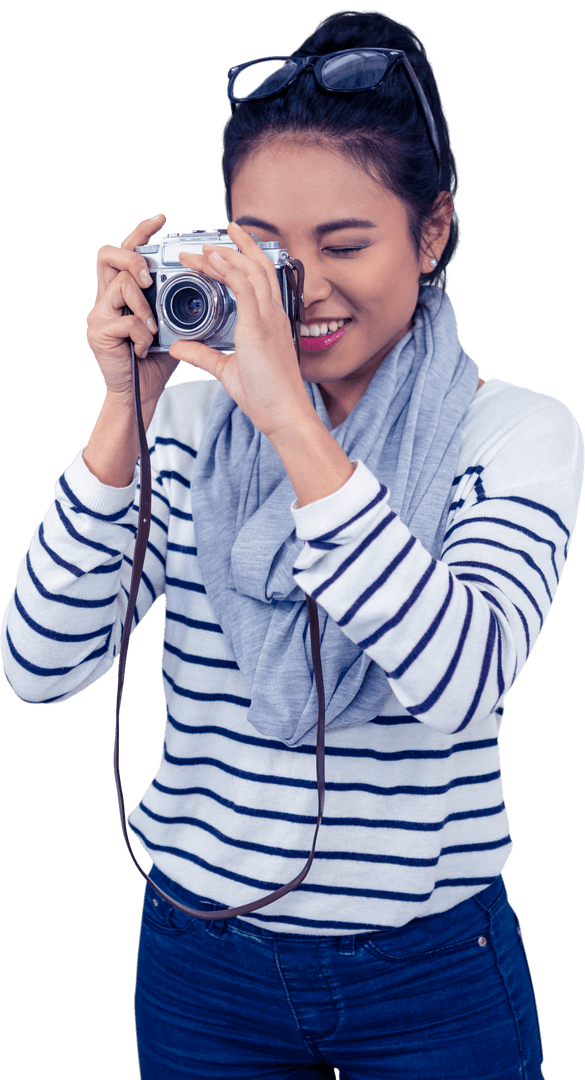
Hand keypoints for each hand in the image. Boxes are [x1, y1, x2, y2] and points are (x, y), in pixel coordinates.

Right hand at [86, 214, 178, 407]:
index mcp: (123, 291)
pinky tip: (146, 349)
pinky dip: (142, 334)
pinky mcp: (97, 332)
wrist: (139, 394)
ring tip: (153, 328)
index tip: (161, 218)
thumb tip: (212, 282)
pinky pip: (125, 321)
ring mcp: (98, 314)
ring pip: (121, 286)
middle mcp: (105, 297)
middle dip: (133, 261)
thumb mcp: (173, 325)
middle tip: (149, 279)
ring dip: (143, 307)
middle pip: (107, 255)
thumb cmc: (156, 360)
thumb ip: (182, 303)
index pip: (127, 250)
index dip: (141, 231)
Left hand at [168, 222, 310, 437]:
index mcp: (269, 322)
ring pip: (251, 271)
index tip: (226, 248)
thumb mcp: (226, 369)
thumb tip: (179, 347)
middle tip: (217, 234)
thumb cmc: (266, 397)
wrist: (284, 415)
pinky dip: (227, 269)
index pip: (260, 280)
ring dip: (226, 253)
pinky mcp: (259, 327)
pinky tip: (211, 259)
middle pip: (259, 266)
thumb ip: (203, 354)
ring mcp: (268, 318)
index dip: (245, 259)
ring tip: (204, 244)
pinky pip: (244, 287)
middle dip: (238, 246)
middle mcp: (272, 315)